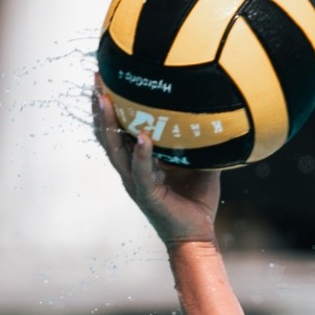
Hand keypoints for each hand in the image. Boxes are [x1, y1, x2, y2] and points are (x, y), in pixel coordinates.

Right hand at [93, 78, 220, 246]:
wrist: (196, 236)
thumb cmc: (196, 202)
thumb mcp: (199, 164)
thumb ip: (200, 141)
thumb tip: (218, 114)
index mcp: (138, 161)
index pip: (117, 129)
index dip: (108, 105)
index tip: (105, 77)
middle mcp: (130, 170)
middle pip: (106, 134)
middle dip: (99, 106)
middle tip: (97, 79)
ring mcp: (136, 183)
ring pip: (115, 150)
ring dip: (108, 124)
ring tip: (104, 99)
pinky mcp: (148, 195)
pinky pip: (141, 171)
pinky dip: (141, 154)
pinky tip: (143, 137)